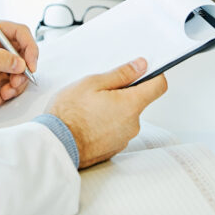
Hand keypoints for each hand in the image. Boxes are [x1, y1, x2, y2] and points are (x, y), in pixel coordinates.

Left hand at [0, 20, 38, 106]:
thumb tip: (19, 62)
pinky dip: (7, 94)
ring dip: (15, 85)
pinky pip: (11, 86)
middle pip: (24, 55)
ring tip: (3, 93)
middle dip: (23, 71)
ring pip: (20, 73)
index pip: (19, 33)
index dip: (29, 47)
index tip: (30, 63)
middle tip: (16, 82)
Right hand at [47, 58, 167, 168]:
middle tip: (100, 91)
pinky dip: (106, 124)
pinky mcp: (114, 149)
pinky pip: (116, 130)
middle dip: (123, 94)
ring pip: (125, 116)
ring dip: (113, 110)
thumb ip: (121, 74)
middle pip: (138, 102)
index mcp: (131, 105)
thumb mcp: (92, 83)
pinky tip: (88, 122)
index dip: (154, 75)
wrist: (56, 145)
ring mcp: (124, 139)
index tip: (142, 71)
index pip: (159, 86)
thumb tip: (140, 66)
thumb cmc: (69, 114)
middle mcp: (133, 124)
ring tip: (89, 108)